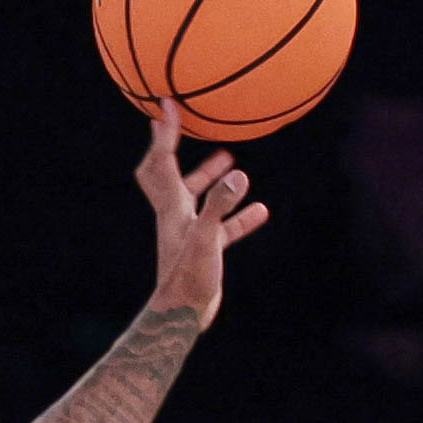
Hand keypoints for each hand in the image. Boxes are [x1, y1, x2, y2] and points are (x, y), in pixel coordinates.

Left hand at [137, 110, 267, 326]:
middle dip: (172, 148)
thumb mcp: (207, 239)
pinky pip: (222, 226)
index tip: (166, 103)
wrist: (182, 319)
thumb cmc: (189, 280)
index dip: (165, 131)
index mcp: (171, 207)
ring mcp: (189, 233)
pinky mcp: (204, 251)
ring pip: (197, 197)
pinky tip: (260, 210)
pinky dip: (237, 215)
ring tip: (230, 159)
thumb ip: (220, 206)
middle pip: (166, 174)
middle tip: (180, 123)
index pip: (162, 161)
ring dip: (209, 177)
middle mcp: (176, 216)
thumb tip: (238, 174)